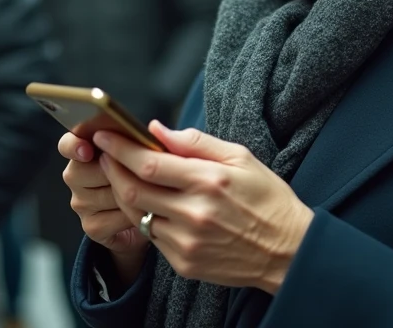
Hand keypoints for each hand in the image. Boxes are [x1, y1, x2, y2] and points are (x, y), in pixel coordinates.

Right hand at [57, 132, 149, 283]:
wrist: (147, 217)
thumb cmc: (144, 177)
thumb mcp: (144, 154)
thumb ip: (139, 141)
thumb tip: (152, 129)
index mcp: (84, 150)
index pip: (67, 144)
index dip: (74, 146)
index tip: (87, 150)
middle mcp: (76, 176)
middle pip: (85, 171)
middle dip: (116, 171)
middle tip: (139, 172)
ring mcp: (80, 203)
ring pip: (104, 194)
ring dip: (130, 193)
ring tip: (148, 192)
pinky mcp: (91, 226)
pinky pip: (113, 218)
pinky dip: (133, 215)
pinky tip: (144, 212)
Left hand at [94, 122, 313, 294]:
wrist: (288, 251)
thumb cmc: (267, 198)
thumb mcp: (241, 158)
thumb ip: (196, 142)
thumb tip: (156, 129)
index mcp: (209, 181)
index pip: (148, 163)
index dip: (120, 148)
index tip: (105, 134)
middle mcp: (194, 213)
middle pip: (132, 191)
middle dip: (112, 169)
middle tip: (106, 154)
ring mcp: (187, 242)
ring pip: (136, 216)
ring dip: (123, 194)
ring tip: (123, 177)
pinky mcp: (184, 263)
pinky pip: (151, 237)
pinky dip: (145, 218)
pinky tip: (151, 205)